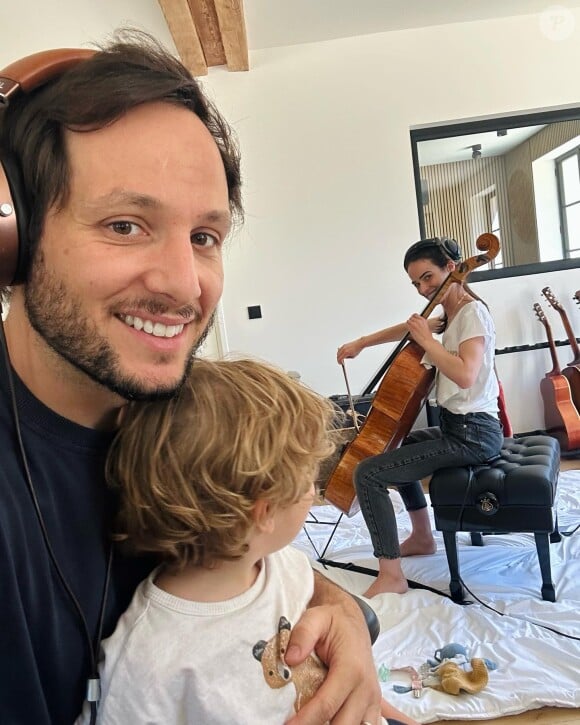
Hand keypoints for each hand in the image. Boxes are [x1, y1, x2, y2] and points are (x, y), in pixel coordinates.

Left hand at [284, 593, 381, 722]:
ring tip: (309, 722)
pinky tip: (327, 722)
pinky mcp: (373, 705)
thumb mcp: (315, 618)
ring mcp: (372, 700)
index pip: (327, 704)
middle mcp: (366, 688)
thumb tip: (290, 658)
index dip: (305, 720)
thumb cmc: (333, 621)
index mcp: (352, 668)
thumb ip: (303, 634)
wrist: (352, 621)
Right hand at [337, 339, 362, 364]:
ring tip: (341, 358)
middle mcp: (344, 349)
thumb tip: (344, 358)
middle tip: (340, 361)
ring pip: (338, 352)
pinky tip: (341, 354)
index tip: (340, 363)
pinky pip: (339, 349)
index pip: (340, 359)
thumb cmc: (357, 349)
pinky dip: (339, 352)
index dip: (339, 362)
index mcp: (346, 353)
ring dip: (338, 356)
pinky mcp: (344, 345)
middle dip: (338, 359)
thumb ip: (347, 357)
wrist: (359, 344)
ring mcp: (343, 346)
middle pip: (338, 356)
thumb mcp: (353, 356)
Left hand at [407, 313, 432, 348]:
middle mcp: (419, 321)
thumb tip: (418, 322)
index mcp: (423, 320)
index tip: (413, 319)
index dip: (413, 317)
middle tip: (411, 324)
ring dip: (409, 323)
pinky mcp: (411, 328)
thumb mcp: (426, 326)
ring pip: (408, 320)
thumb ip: (421, 323)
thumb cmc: (427, 335)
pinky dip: (408, 327)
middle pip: (411, 317)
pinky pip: (407, 325)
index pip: (415, 315)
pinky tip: (410, 329)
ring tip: (411, 327)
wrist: (427, 340)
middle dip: (411, 320)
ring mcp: (415, 324)